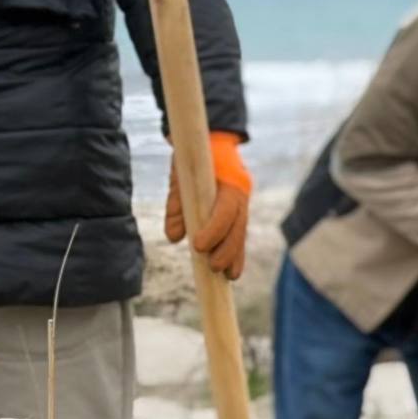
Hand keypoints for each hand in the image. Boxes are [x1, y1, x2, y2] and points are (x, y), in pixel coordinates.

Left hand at [164, 129, 251, 279]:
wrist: (212, 142)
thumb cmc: (193, 158)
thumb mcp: (179, 175)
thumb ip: (176, 204)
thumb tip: (174, 237)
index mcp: (229, 180)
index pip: (225, 210)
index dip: (214, 230)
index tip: (199, 246)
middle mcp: (241, 193)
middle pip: (238, 227)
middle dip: (227, 250)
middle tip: (212, 267)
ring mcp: (242, 203)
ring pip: (241, 233)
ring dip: (234, 256)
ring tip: (226, 277)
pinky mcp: (239, 212)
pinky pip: (239, 235)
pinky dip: (236, 253)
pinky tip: (231, 272)